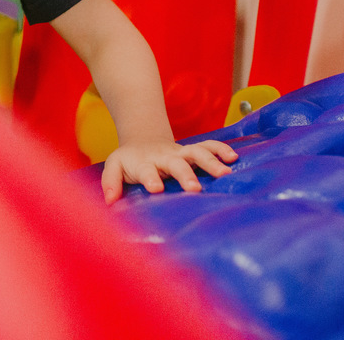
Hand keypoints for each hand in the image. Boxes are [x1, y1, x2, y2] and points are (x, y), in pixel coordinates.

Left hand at [101, 138, 237, 202]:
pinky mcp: (192, 151)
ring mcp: (180, 152)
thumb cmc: (129, 160)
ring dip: (210, 161)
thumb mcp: (114, 167)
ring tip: (224, 173)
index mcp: (143, 163)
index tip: (156, 188)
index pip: (146, 170)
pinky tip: (233, 158)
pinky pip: (208, 146)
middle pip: (176, 162)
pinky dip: (220, 149)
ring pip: (196, 152)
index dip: (151, 178)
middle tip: (194, 188)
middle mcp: (164, 157)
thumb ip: (111, 183)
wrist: (143, 140)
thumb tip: (110, 202)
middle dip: (185, 174)